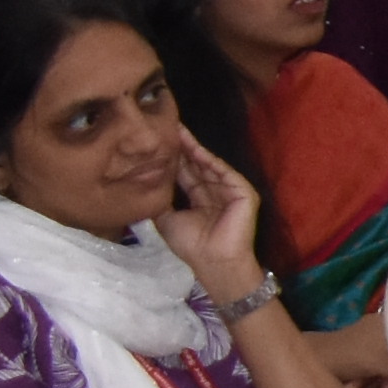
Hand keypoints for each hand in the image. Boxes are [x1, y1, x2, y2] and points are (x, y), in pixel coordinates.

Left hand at [157, 140, 272, 304]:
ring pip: (208, 164)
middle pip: (196, 164)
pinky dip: (210, 160)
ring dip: (193, 148)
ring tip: (177, 131)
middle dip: (181, 147)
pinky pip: (224, 172)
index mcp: (199, 199)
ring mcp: (230, 190)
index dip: (172, 158)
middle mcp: (214, 191)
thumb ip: (160, 200)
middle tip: (165, 125)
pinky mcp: (243, 192)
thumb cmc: (191, 245)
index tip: (156, 141)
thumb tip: (144, 183)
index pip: (185, 173)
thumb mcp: (166, 219)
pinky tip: (194, 148)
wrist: (213, 262)